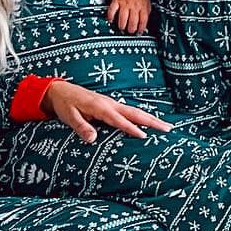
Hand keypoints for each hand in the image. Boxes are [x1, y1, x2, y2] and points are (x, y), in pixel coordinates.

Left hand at [43, 78, 171, 141]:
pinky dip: (143, 116)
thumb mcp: (68, 117)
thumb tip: (93, 139)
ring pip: (136, 111)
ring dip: (151, 118)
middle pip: (135, 113)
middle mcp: (110, 104)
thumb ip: (81, 127)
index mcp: (101, 107)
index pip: (119, 120)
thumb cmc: (65, 105)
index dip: (131, 128)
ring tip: (167, 127)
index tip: (145, 136)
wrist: (61, 91)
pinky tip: (150, 123)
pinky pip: (131, 111)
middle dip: (152, 121)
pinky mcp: (112, 105)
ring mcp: (113, 103)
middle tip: (169, 129)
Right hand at [106, 0, 150, 33]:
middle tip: (129, 31)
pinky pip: (112, 11)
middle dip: (131, 30)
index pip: (143, 21)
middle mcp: (134, 6)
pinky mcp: (116, 0)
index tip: (139, 32)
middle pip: (132, 22)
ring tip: (121, 28)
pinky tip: (110, 20)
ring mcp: (124, 4)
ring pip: (122, 19)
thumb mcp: (147, 0)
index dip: (141, 29)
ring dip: (122, 26)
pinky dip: (110, 17)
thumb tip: (144, 21)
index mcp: (143, 6)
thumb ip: (146, 10)